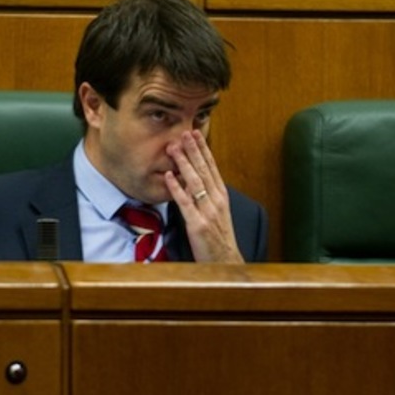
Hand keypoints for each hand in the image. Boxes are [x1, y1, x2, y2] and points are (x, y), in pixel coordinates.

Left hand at [165, 130, 244, 262]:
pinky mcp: (197, 224)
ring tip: (174, 147)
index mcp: (221, 196)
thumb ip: (208, 196)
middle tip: (184, 132)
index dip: (203, 149)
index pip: (212, 167)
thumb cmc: (218, 238)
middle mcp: (216, 201)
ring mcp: (207, 212)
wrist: (225, 262)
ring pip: (195, 182)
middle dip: (193, 150)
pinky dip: (177, 188)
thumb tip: (194, 179)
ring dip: (184, 163)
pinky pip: (185, 203)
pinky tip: (169, 176)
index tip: (196, 133)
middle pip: (204, 170)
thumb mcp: (217, 213)